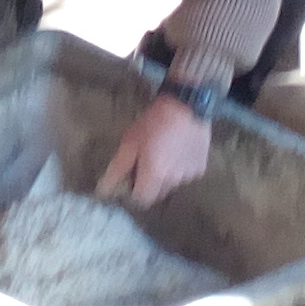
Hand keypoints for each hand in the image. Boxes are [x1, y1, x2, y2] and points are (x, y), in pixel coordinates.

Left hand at [98, 95, 212, 207]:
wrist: (186, 105)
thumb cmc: (153, 122)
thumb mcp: (129, 143)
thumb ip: (117, 170)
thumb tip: (103, 191)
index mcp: (155, 176)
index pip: (142, 200)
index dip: (134, 191)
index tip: (131, 177)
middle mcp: (174, 181)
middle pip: (157, 194)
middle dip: (149, 184)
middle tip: (145, 161)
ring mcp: (190, 176)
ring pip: (171, 185)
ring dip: (165, 176)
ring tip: (162, 152)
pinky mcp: (201, 168)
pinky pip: (185, 175)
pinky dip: (179, 168)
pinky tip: (177, 150)